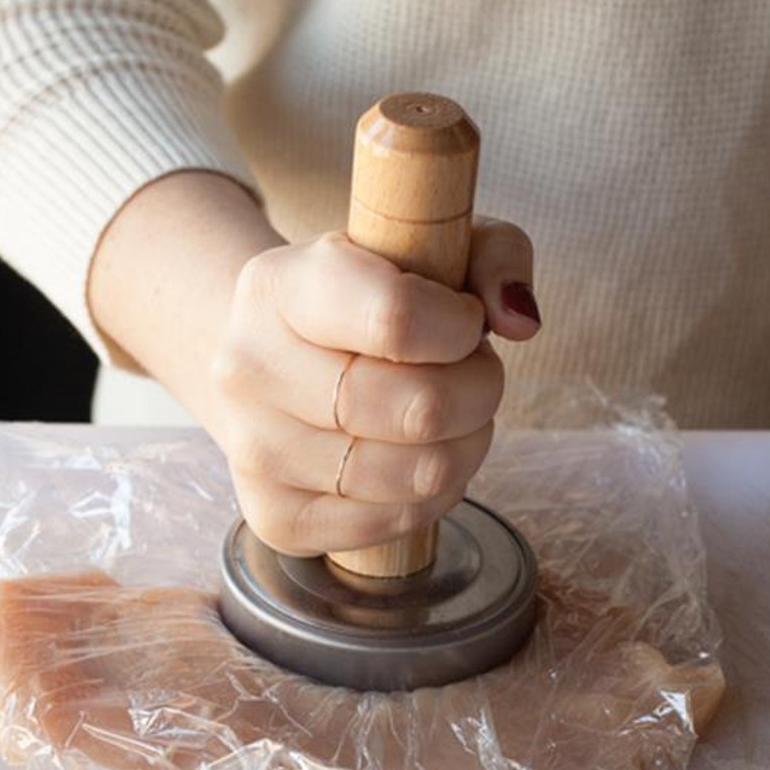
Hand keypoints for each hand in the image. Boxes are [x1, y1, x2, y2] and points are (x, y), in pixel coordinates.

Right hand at [211, 220, 539, 555]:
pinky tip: (418, 462)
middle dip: (479, 393)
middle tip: (474, 378)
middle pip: (419, 409)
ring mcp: (255, 450)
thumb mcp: (426, 246)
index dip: (460, 328)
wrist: (269, 366)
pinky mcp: (273, 516)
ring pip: (417, 474)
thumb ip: (493, 255)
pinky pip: (391, 523)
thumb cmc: (361, 304)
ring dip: (464, 449)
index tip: (466, 322)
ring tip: (451, 420)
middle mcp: (249, 369)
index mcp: (278, 286)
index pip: (395, 318)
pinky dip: (429, 498)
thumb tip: (521, 320)